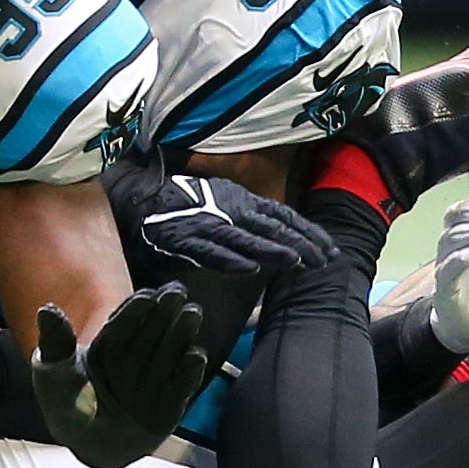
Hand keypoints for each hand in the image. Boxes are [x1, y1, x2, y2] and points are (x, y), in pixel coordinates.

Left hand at [30, 284, 207, 467]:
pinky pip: (180, 387)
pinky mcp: (170, 403)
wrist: (89, 445)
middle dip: (162, 313)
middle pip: (149, 333)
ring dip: (180, 334)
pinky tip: (195, 355)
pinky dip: (188, 373)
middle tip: (177, 293)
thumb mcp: (54, 373)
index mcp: (106, 346)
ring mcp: (154, 379)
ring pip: (168, 353)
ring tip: (191, 313)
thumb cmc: (66, 404)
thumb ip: (56, 342)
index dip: (133, 311)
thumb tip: (46, 309)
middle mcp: (134, 358)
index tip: (146, 296)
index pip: (121, 325)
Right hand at [130, 173, 334, 274]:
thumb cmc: (182, 203)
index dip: (307, 231)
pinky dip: (229, 259)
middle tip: (324, 261)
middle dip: (300, 243)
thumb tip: (278, 236)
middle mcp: (227, 209)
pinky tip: (249, 269)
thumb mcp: (222, 201)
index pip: (282, 215)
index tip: (329, 247)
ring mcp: (205, 224)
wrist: (139, 198)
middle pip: (270, 227)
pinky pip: (209, 251)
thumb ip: (248, 217)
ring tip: (296, 263)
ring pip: (245, 238)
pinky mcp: (183, 240)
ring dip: (271, 251)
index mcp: (239, 199)